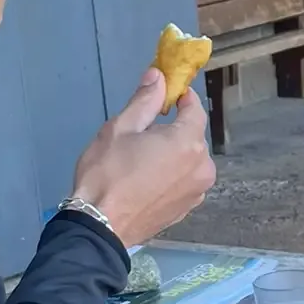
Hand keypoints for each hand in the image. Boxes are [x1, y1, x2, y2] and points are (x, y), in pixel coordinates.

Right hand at [69, 69, 215, 245]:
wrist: (100, 226)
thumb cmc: (107, 173)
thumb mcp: (120, 128)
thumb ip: (145, 100)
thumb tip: (158, 76)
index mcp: (188, 143)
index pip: (195, 110)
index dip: (182, 98)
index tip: (167, 93)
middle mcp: (202, 167)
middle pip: (192, 137)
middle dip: (173, 130)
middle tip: (142, 134)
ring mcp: (197, 192)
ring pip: (189, 160)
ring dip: (173, 154)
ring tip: (142, 160)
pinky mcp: (187, 209)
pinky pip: (184, 182)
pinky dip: (171, 175)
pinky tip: (147, 181)